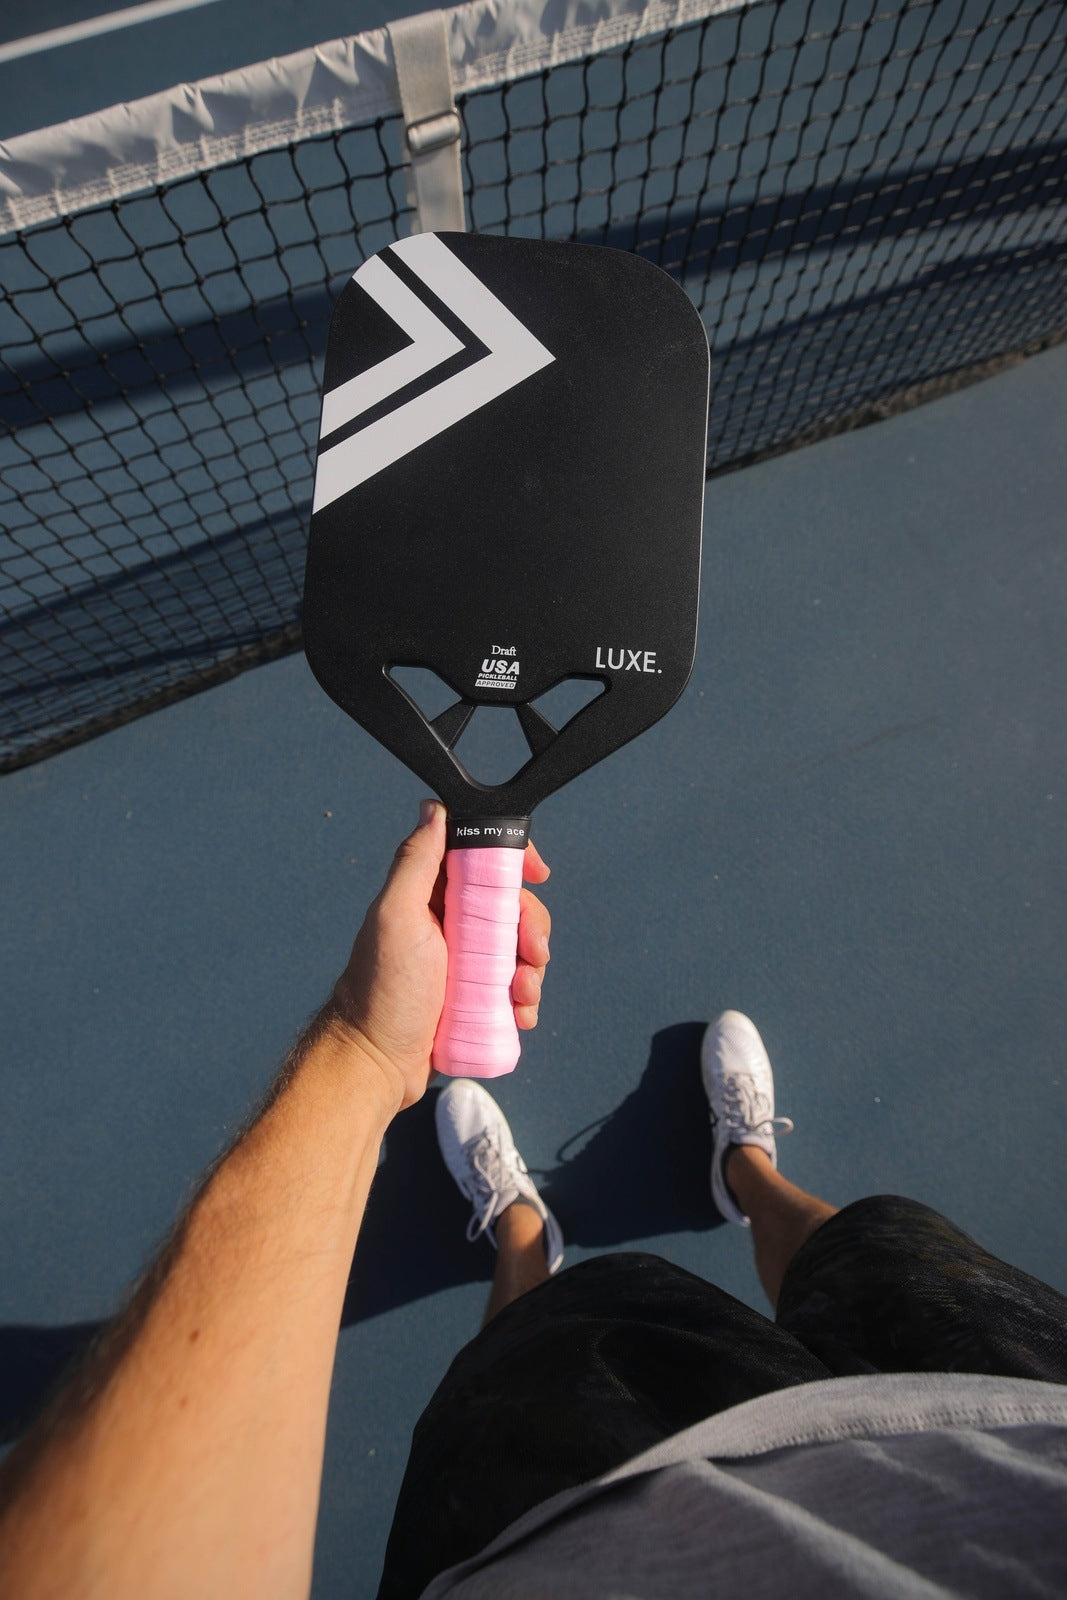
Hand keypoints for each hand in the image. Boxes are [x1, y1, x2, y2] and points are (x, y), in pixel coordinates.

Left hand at [330, 801, 550, 1110]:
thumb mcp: (396, 917)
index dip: (514, 861)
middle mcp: (449, 924)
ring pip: (520, 950)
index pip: (482, 859)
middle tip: (531, 953)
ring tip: (521, 995)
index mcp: (431, 896)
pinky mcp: (475, 997)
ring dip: (532, 970)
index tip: (537, 875)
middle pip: (512, 907)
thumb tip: (434, 808)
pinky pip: (516, 988)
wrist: (377, 1063)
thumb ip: (416, 862)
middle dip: (532, 928)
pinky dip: (525, 999)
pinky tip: (519, 1014)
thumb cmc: (381, 990)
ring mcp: (464, 963)